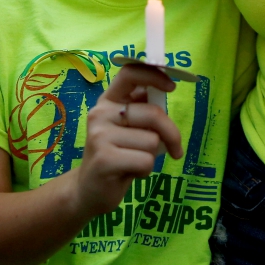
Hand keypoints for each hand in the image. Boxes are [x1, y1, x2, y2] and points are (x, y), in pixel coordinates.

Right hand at [73, 64, 182, 216]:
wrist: (89, 190)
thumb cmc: (118, 155)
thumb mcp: (130, 128)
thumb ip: (144, 109)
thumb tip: (166, 88)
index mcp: (109, 101)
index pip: (130, 73)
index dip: (154, 75)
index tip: (172, 87)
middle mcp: (100, 113)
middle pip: (153, 114)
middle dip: (172, 134)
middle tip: (175, 149)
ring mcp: (99, 136)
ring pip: (152, 141)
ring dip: (152, 156)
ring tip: (135, 161)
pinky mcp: (104, 159)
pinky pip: (146, 161)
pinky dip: (146, 171)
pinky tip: (130, 173)